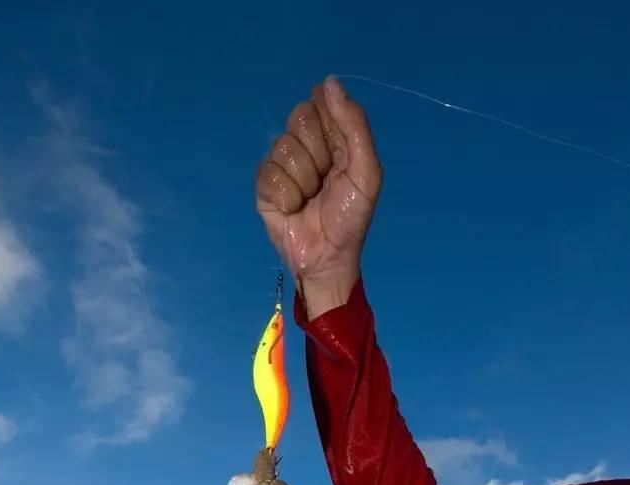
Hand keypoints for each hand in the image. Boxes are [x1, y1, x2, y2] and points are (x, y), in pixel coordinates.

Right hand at [256, 76, 382, 318]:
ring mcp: (282, 164)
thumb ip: (354, 125)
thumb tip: (329, 81)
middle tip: (326, 179)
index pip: (321, 101)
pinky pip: (268, 173)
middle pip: (299, 117)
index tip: (339, 152)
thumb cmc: (350, 218)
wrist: (328, 257)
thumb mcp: (366, 171)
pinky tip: (293, 209)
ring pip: (283, 146)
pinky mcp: (264, 185)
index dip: (329, 124)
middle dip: (318, 153)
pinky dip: (286, 195)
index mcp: (333, 135)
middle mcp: (305, 144)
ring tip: (311, 200)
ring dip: (304, 180)